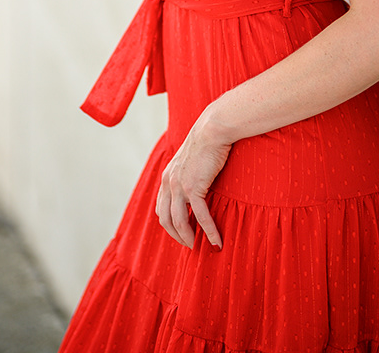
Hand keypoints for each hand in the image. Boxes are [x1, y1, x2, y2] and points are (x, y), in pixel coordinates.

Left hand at [155, 116, 232, 249]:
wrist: (212, 130)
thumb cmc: (207, 143)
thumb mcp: (191, 162)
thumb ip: (188, 176)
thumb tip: (196, 189)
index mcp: (167, 177)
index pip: (161, 209)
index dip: (170, 225)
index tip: (183, 234)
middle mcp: (169, 182)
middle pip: (166, 219)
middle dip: (177, 236)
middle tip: (191, 245)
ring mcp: (179, 185)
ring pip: (179, 221)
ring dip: (190, 238)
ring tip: (201, 248)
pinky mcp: (194, 186)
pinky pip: (200, 215)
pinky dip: (208, 231)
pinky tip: (216, 241)